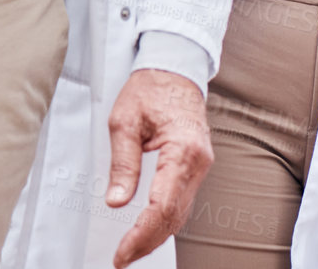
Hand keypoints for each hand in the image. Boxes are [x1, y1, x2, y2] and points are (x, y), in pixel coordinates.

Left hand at [106, 69, 213, 267]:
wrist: (175, 68)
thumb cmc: (151, 87)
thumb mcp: (124, 122)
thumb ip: (122, 164)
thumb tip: (117, 201)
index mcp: (182, 149)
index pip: (162, 206)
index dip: (141, 234)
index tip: (122, 252)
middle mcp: (198, 161)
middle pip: (174, 216)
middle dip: (147, 242)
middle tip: (122, 259)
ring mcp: (200, 165)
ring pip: (180, 213)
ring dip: (156, 235)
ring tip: (130, 250)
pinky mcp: (195, 166)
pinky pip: (182, 201)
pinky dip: (165, 220)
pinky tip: (148, 229)